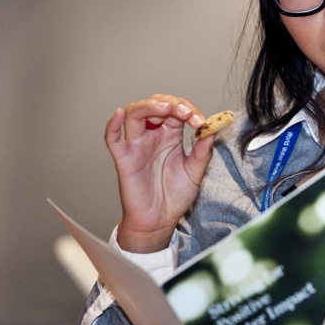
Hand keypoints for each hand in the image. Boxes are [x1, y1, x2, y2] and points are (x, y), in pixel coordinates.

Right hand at [105, 94, 213, 252]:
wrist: (160, 220)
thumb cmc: (176, 195)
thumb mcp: (196, 172)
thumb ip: (203, 151)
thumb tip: (211, 130)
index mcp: (171, 135)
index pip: (177, 110)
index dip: (189, 110)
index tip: (202, 122)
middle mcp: (153, 135)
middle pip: (156, 105)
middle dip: (173, 104)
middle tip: (187, 114)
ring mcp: (137, 145)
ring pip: (134, 113)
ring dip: (149, 106)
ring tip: (165, 109)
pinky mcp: (124, 158)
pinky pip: (113, 139)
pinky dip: (112, 125)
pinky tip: (119, 114)